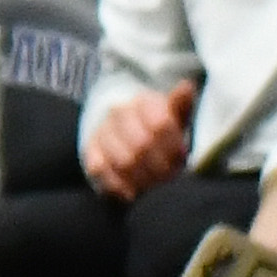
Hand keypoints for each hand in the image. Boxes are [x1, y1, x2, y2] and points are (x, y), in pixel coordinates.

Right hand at [81, 79, 197, 201]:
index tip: (181, 158)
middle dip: (161, 168)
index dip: (174, 147)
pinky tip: (133, 191)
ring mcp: (102, 131)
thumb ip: (180, 104)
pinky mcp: (90, 150)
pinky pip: (101, 170)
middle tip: (170, 178)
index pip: (160, 124)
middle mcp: (119, 112)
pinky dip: (119, 185)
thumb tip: (187, 86)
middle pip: (142, 145)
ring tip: (154, 186)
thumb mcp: (173, 115)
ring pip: (123, 161)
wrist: (121, 127)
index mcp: (143, 101)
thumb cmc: (156, 127)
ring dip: (143, 179)